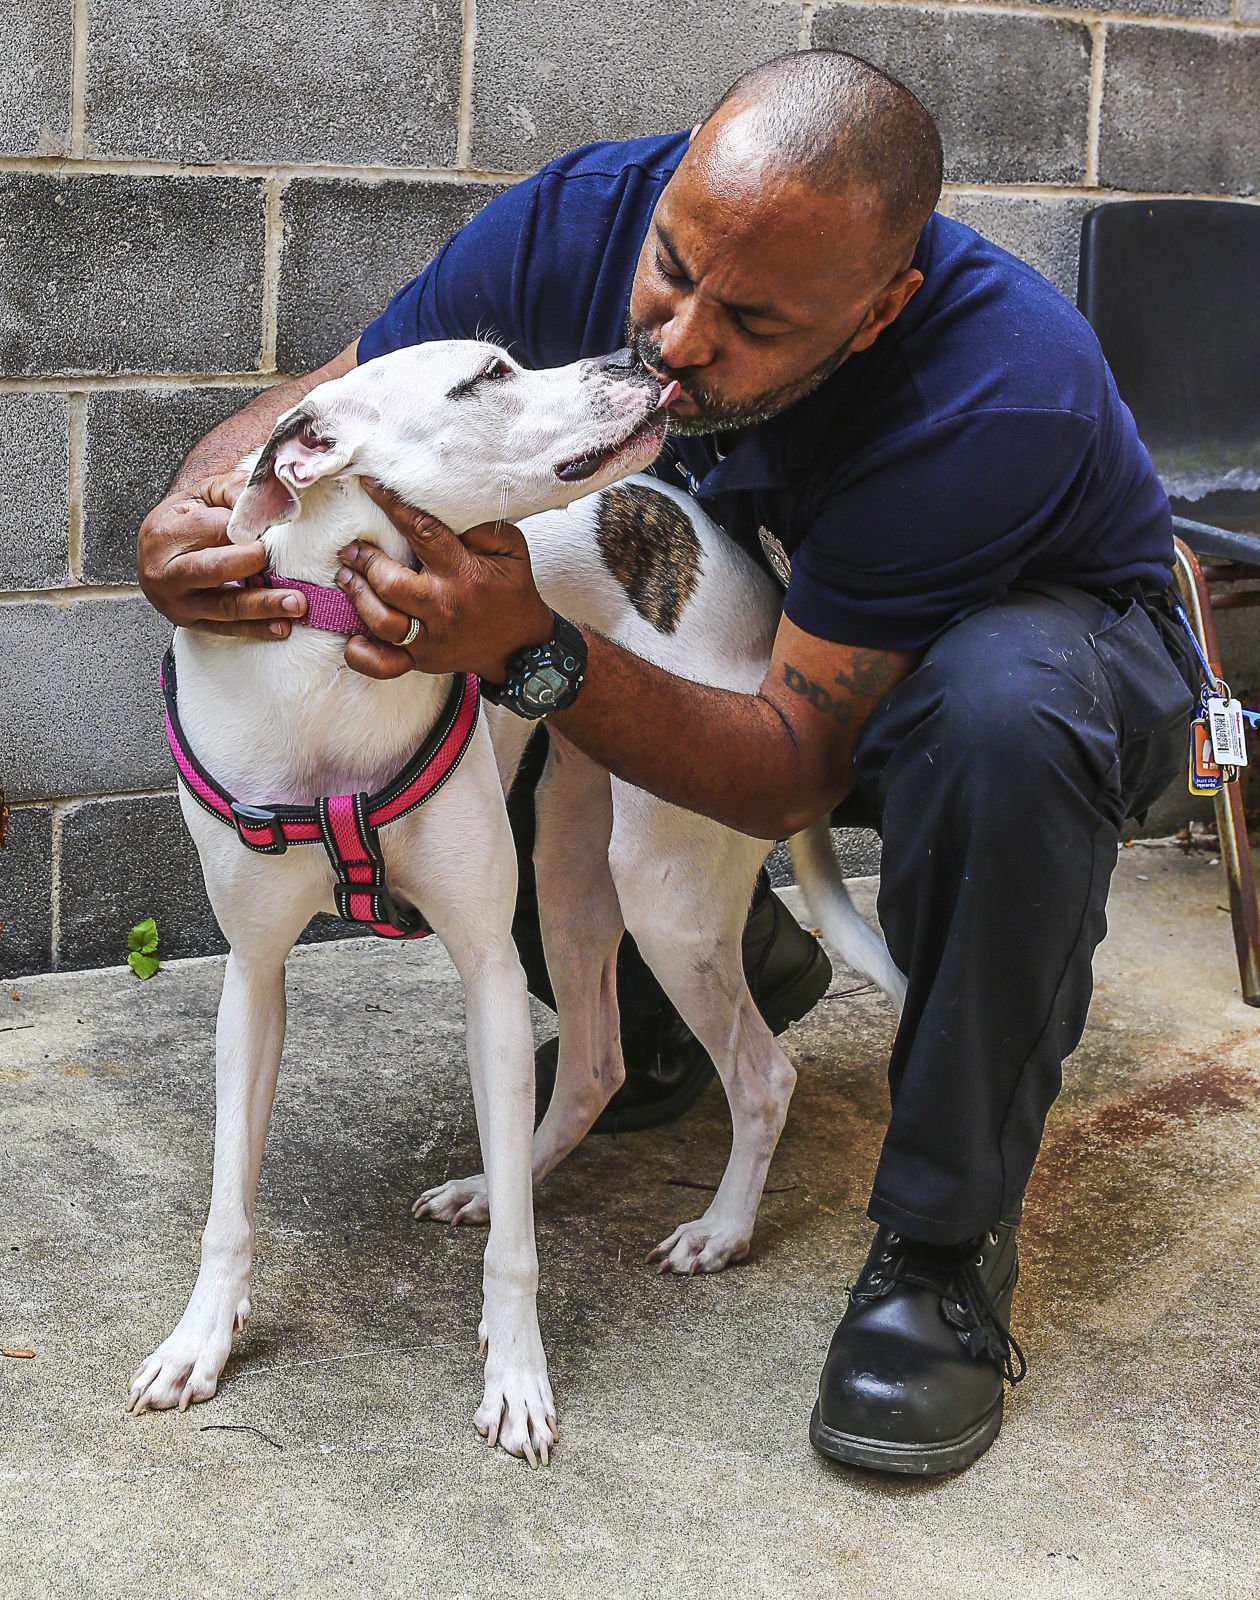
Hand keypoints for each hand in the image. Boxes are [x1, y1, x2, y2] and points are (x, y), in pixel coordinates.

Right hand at [136, 472, 306, 637]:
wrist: (162, 550)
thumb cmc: (186, 519)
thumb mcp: (204, 494)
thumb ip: (234, 491)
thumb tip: (266, 502)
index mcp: (165, 533)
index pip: (210, 529)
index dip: (244, 529)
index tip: (272, 528)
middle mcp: (165, 572)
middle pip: (212, 570)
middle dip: (250, 566)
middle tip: (281, 564)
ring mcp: (178, 602)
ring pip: (224, 606)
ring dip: (263, 606)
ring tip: (295, 603)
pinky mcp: (192, 622)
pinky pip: (228, 629)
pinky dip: (257, 629)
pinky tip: (282, 626)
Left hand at [335, 480, 553, 680]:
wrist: (522, 648)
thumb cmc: (512, 593)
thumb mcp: (512, 551)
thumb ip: (486, 528)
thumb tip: (452, 518)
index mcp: (463, 574)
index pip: (422, 532)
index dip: (392, 505)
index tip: (369, 486)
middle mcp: (442, 607)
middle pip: (390, 584)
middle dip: (365, 561)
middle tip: (352, 548)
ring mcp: (429, 639)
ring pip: (381, 621)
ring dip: (357, 596)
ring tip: (346, 576)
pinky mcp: (421, 661)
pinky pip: (383, 665)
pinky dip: (362, 654)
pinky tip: (352, 636)